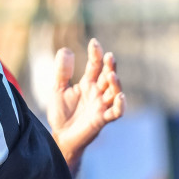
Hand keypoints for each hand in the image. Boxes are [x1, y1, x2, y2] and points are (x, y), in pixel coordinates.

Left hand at [49, 38, 124, 170]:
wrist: (60, 136)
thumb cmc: (61, 113)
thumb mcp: (58, 89)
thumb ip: (62, 72)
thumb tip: (65, 49)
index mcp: (88, 84)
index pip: (95, 66)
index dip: (96, 54)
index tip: (94, 42)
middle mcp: (97, 93)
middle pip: (108, 76)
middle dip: (109, 66)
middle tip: (109, 56)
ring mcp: (101, 106)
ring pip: (114, 92)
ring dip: (115, 84)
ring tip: (111, 74)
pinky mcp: (101, 120)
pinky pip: (115, 113)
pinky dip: (119, 106)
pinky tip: (120, 96)